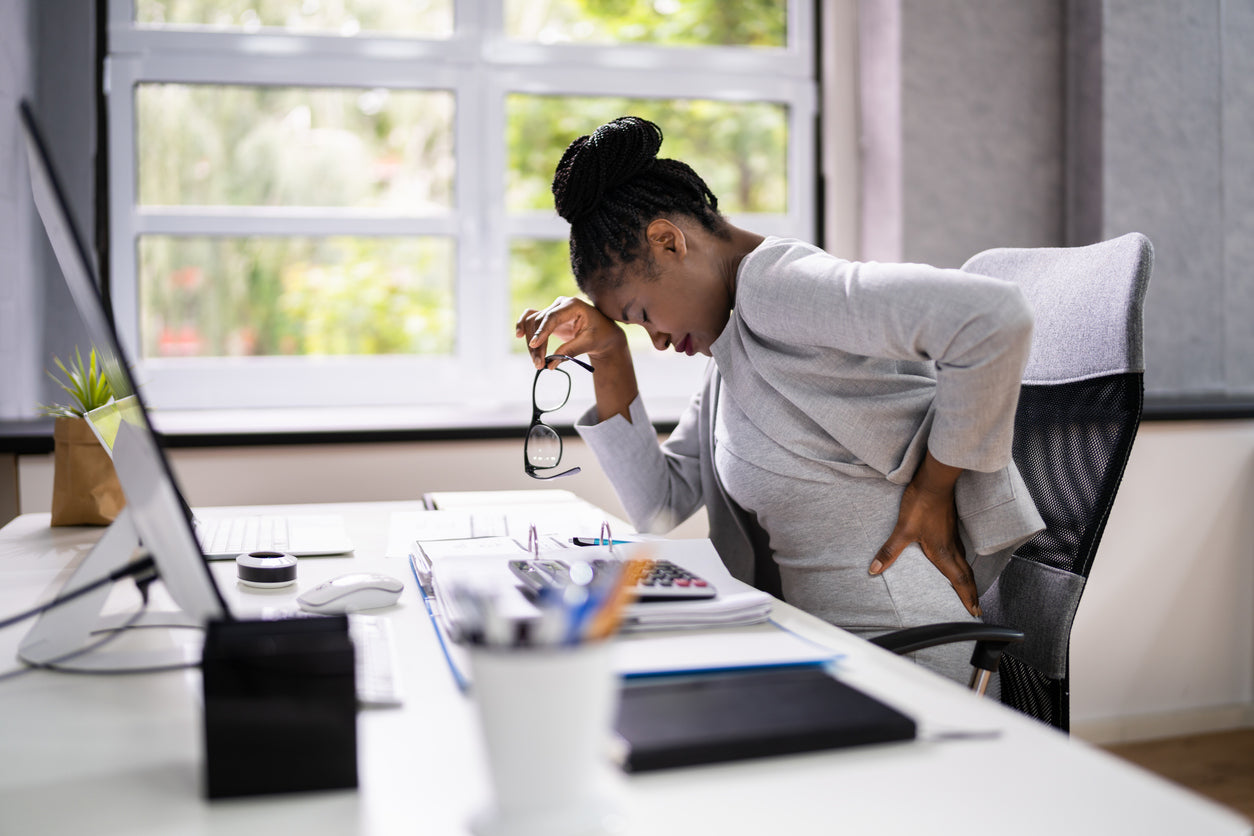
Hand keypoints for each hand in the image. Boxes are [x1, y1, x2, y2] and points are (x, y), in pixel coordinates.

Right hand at [515, 296, 627, 368]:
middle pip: (539, 322)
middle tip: (539, 365)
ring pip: (533, 323)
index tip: (534, 345)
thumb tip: (550, 365)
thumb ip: (570, 351)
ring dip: (531, 342)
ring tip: (537, 362)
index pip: (552, 317)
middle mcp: (560, 304)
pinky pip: (531, 319)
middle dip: (537, 344)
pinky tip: (518, 335)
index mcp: (573, 305)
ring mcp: (553, 310)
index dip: (542, 331)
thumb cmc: (600, 335)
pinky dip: (523, 326)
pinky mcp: (548, 318)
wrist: (603, 333)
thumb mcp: (589, 343)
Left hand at [869, 451, 980, 617]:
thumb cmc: (921, 504)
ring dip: (968, 578)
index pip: (959, 581)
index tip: (974, 612)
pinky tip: (957, 560)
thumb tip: (874, 569)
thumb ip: (889, 551)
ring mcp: (953, 535)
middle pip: (966, 575)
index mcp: (943, 552)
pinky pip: (961, 550)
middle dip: (972, 593)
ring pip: (965, 562)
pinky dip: (963, 562)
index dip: (967, 597)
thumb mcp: (902, 529)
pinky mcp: (951, 526)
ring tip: (969, 589)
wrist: (934, 480)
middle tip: (976, 608)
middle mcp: (952, 546)